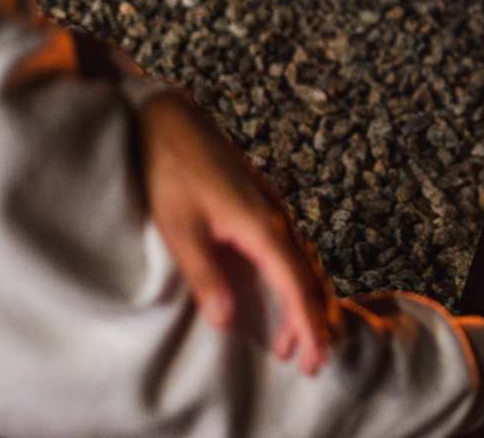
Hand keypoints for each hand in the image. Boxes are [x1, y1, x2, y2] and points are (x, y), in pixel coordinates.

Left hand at [139, 90, 341, 373]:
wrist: (172, 119)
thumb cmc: (170, 171)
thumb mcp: (179, 228)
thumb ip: (206, 275)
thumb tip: (228, 321)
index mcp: (261, 227)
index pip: (296, 286)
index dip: (306, 326)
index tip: (312, 359)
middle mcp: (277, 219)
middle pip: (310, 279)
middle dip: (313, 324)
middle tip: (309, 364)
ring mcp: (273, 211)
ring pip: (304, 266)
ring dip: (304, 306)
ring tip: (292, 343)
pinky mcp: (263, 206)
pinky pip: (293, 253)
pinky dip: (295, 282)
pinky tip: (284, 295)